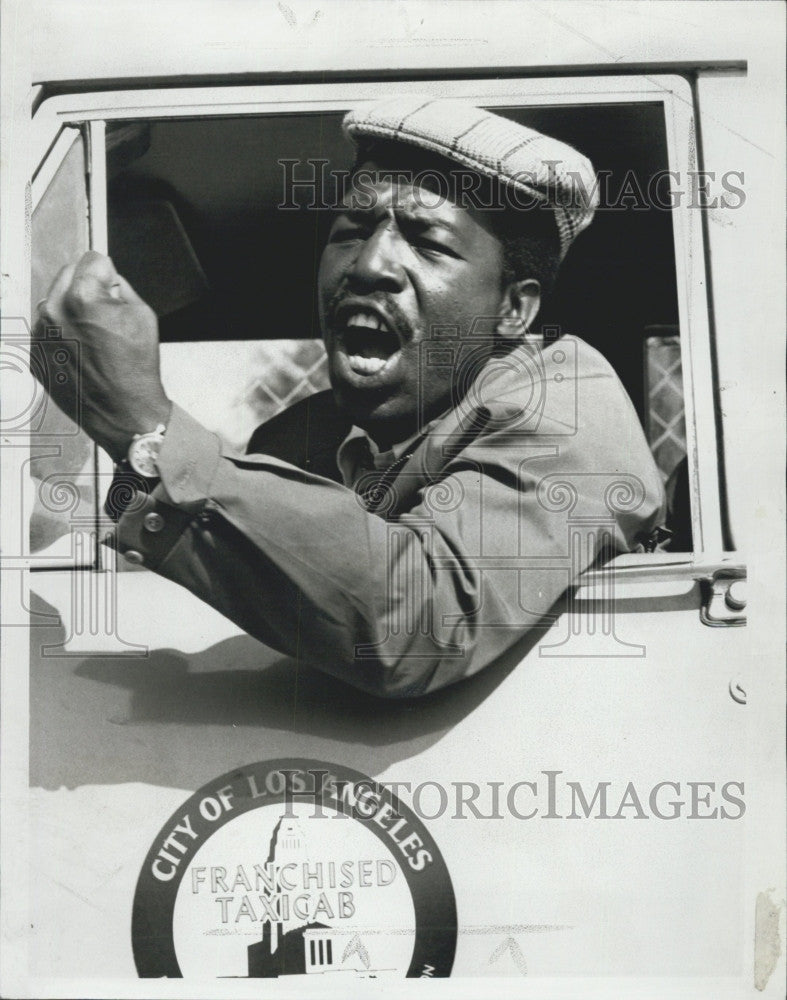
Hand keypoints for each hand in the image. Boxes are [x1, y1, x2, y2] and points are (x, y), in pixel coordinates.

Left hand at [32, 251, 171, 461]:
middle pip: (68, 275)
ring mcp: (41, 335)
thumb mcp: (143, 316)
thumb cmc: (134, 373)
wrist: (124, 413)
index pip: (91, 260)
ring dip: (72, 311)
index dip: (108, 273)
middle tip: (106, 315)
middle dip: (87, 288)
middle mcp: (54, 313)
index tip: (112, 284)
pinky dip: (63, 335)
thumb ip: (121, 287)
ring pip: (55, 303)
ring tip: (96, 339)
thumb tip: (107, 278)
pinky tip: (84, 353)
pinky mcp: (36, 354)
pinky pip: (48, 330)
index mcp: (81, 298)